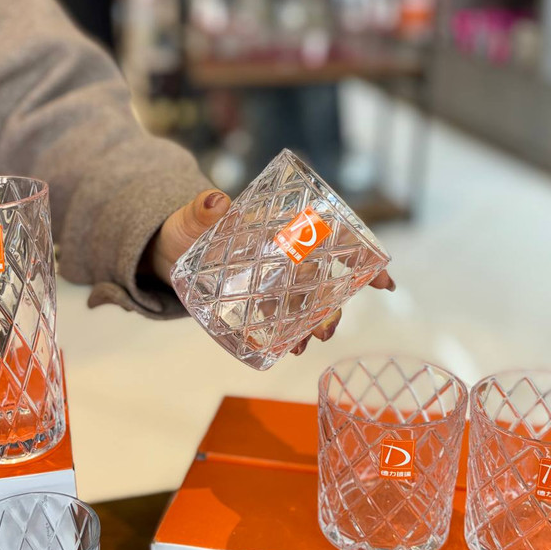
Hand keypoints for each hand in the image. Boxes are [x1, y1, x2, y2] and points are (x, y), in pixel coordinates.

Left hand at [151, 189, 395, 354]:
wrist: (167, 251)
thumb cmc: (187, 229)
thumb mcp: (191, 217)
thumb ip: (201, 210)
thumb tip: (215, 200)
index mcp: (281, 231)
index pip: (330, 240)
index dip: (360, 259)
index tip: (383, 280)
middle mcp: (283, 257)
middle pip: (321, 281)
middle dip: (333, 307)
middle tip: (326, 331)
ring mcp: (270, 283)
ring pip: (304, 305)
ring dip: (311, 326)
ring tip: (302, 346)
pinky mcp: (254, 304)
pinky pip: (279, 321)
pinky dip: (287, 335)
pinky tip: (286, 348)